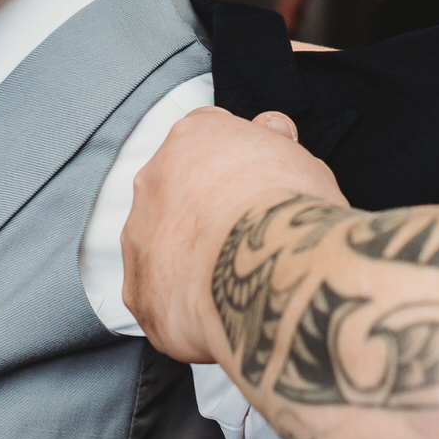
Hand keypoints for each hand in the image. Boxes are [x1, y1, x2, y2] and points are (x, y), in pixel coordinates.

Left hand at [124, 108, 342, 362]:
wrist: (272, 270)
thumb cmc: (292, 210)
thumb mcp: (300, 161)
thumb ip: (277, 144)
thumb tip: (272, 128)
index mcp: (193, 137)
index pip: (204, 139)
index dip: (232, 165)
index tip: (254, 187)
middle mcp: (153, 179)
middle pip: (174, 191)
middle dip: (202, 210)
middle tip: (243, 236)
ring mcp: (139, 234)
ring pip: (159, 244)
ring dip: (188, 257)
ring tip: (233, 280)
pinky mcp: (138, 289)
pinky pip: (157, 294)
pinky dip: (182, 303)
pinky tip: (216, 310)